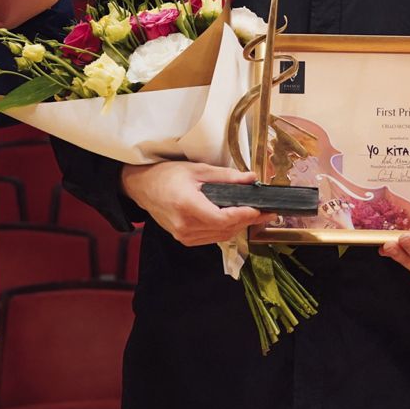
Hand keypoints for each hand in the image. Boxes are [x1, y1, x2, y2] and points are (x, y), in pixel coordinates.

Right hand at [120, 162, 266, 246]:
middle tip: (266, 212)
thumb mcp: (197, 170)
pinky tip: (235, 220)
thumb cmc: (167, 175)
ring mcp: (183, 236)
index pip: (223, 219)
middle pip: (225, 230)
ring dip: (239, 227)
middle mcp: (185, 226)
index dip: (244, 216)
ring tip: (255, 215)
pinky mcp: (184, 239)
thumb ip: (226, 176)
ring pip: (221, 237)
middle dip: (248, 221)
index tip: (260, 209)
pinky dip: (225, 230)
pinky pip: (211, 238)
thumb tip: (251, 179)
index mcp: (187, 206)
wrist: (143, 187)